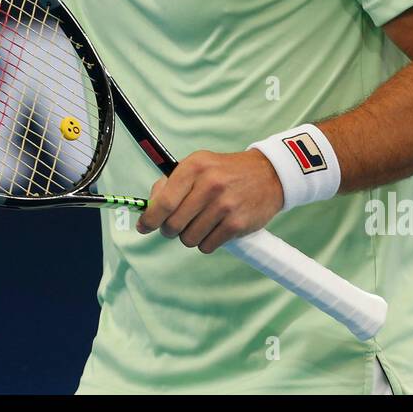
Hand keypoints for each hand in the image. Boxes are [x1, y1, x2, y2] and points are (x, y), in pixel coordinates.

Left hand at [136, 150, 284, 253]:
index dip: (150, 219)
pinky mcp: (237, 223)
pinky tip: (214, 229)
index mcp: (195, 167)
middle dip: (170, 230)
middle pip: (173, 225)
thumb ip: (171, 183)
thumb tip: (148, 209)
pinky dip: (206, 242)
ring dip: (190, 236)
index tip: (144, 227)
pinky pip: (207, 246)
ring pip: (189, 239)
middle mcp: (210, 184)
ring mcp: (225, 205)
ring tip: (200, 224)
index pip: (164, 201)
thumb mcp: (199, 165)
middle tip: (177, 225)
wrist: (268, 174)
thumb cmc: (226, 172)